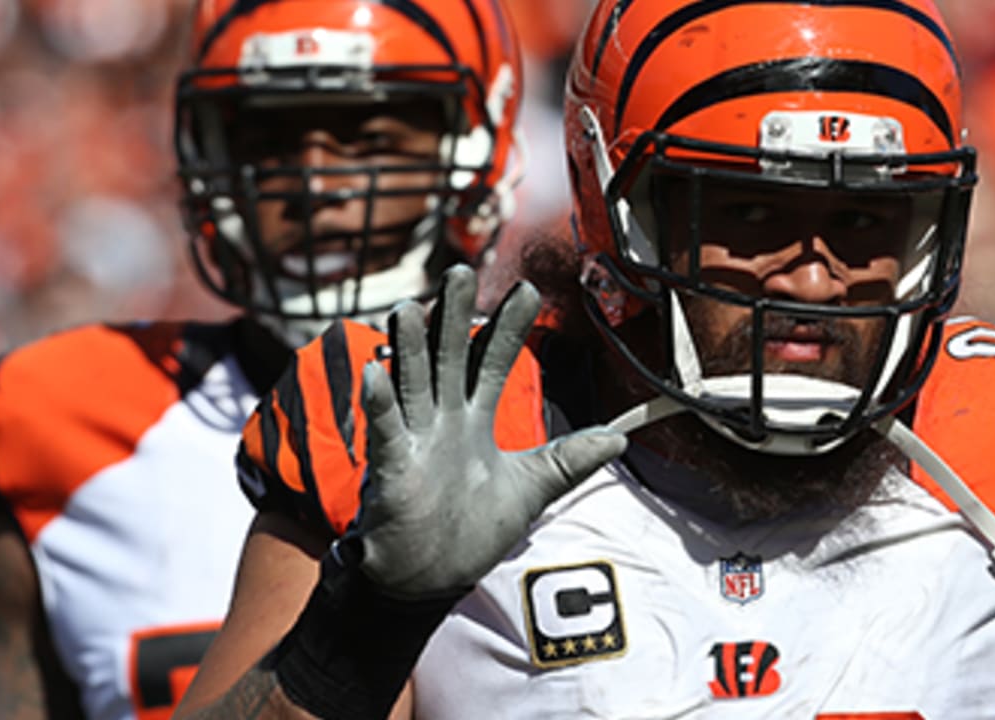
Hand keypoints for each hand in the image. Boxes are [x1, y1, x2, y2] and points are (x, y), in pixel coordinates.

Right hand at [352, 265, 626, 597]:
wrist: (430, 579)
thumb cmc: (472, 532)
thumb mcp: (532, 488)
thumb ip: (570, 459)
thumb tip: (620, 439)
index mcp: (473, 420)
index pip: (492, 362)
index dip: (509, 328)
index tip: (529, 292)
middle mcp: (442, 420)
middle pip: (449, 358)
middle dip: (455, 318)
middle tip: (461, 273)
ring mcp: (414, 440)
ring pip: (412, 382)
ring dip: (409, 347)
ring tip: (408, 308)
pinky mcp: (391, 468)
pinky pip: (383, 429)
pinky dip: (378, 403)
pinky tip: (374, 373)